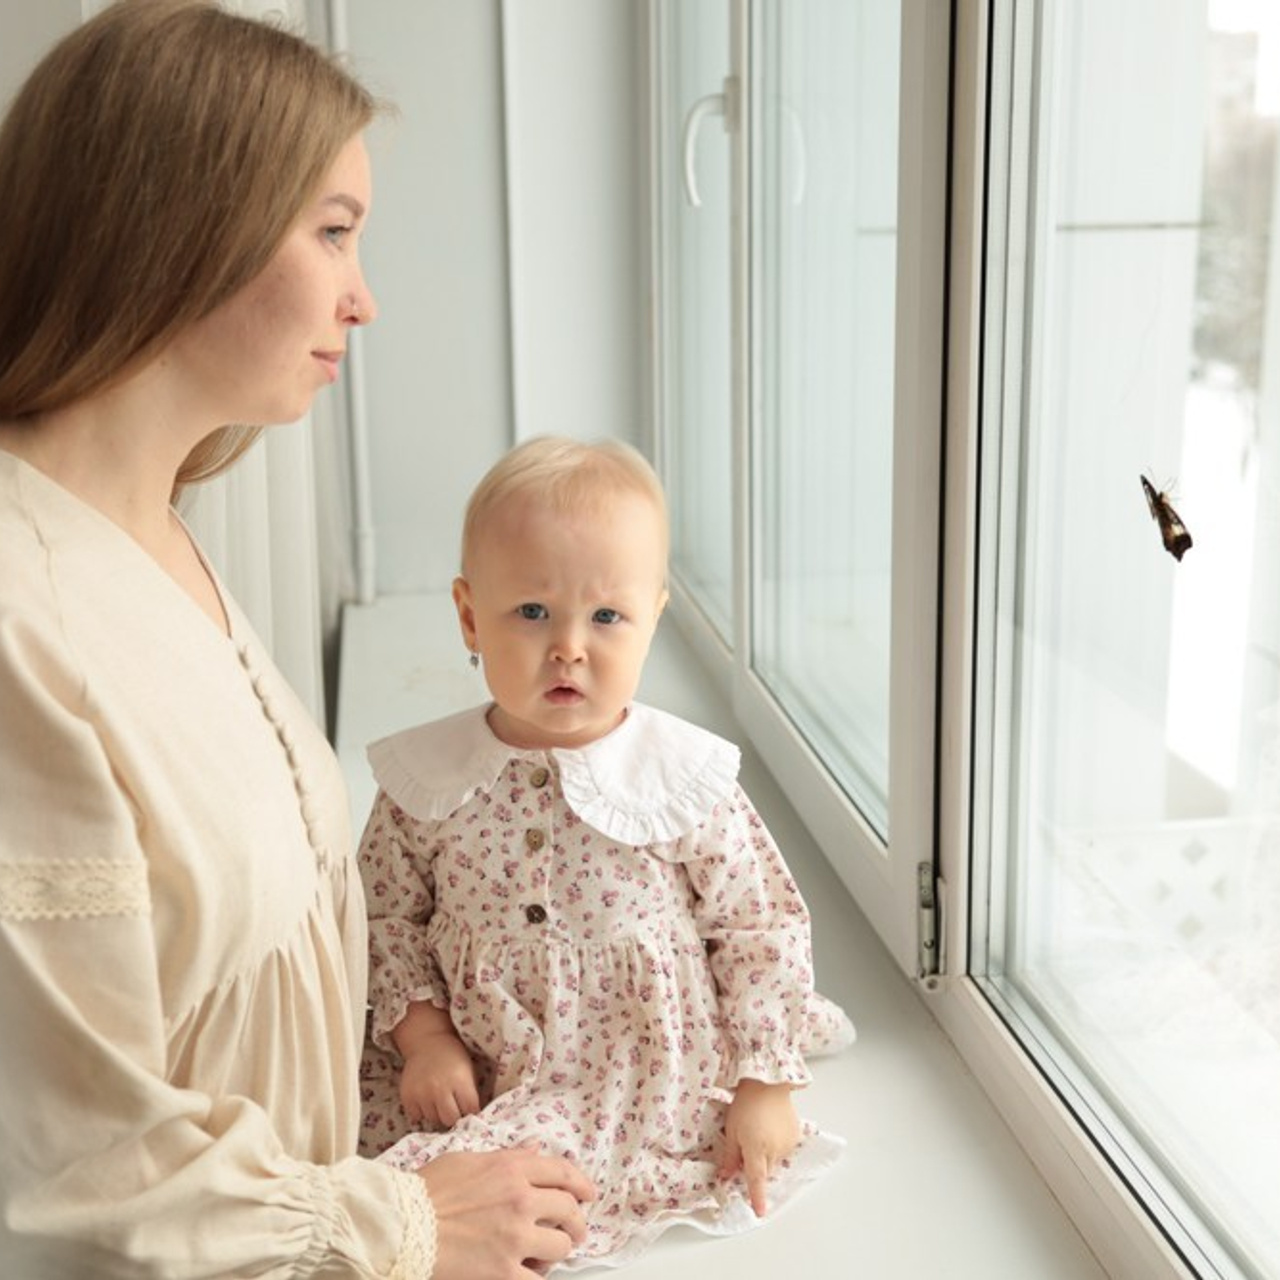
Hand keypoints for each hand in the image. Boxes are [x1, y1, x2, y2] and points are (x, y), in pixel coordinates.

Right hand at [399, 1034, 479, 1128]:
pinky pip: (416, 1116)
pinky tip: (426, 1099)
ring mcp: (422, 1093)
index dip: (471, 1111)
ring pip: (433, 1119)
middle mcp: (440, 1089)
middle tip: (453, 1108)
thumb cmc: (453, 1057)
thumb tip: (472, 1118)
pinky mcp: (407, 1096)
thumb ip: (470, 1094)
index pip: (470, 1110)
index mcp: (460, 1081)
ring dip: (437, 1114)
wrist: (427, 1042)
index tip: (469, 1109)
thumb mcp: (469, 1071)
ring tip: (438, 1100)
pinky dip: (421, 1111)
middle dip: (454, 1116)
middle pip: (450, 1120)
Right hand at [418, 1146, 596, 1279]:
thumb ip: (507, 1156)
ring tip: (547, 1254)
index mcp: (512, 1168)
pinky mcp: (505, 1273)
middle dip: (576, 1221)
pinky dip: (536, 1277)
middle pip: (569, 1209)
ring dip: (557, 1251)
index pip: (562, 1172)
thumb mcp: (469, 1160)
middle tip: (574, 1231)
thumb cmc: (429, 1191)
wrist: (403, 1226)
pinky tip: (528, 1273)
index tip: (588, 1194)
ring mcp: (516, 1238)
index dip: (581, 1184)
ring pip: (561, 1246)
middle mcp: (521, 1200)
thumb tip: (534, 1148)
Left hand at [718, 1078, 800, 1216]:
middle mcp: (774, 1150)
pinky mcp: (795, 1136)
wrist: (768, 1083)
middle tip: (746, 1144)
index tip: (760, 1213)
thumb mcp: (732, 1130)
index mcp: (756, 1150)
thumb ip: (731, 1157)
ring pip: (774, 1160)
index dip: (757, 1198)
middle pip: (764, 1170)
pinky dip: (776, 1145)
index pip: (756, 1181)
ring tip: (758, 1130)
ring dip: (766, 1154)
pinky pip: (783, 1149)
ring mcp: (787, 1144)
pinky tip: (770, 1127)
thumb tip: (727, 1176)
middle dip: (756, 1166)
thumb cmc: (746, 1103)